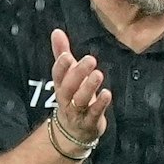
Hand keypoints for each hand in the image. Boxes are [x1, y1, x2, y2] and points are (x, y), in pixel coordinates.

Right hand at [48, 29, 112, 145]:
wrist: (74, 132)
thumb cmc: (73, 97)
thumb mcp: (67, 76)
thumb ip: (62, 53)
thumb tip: (56, 31)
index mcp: (61, 86)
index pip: (57, 75)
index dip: (61, 67)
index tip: (67, 55)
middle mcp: (66, 99)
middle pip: (68, 87)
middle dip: (78, 74)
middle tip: (90, 59)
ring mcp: (78, 112)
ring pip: (80, 101)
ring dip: (88, 87)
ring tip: (98, 74)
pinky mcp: (90, 122)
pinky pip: (94, 114)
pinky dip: (100, 104)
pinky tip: (107, 94)